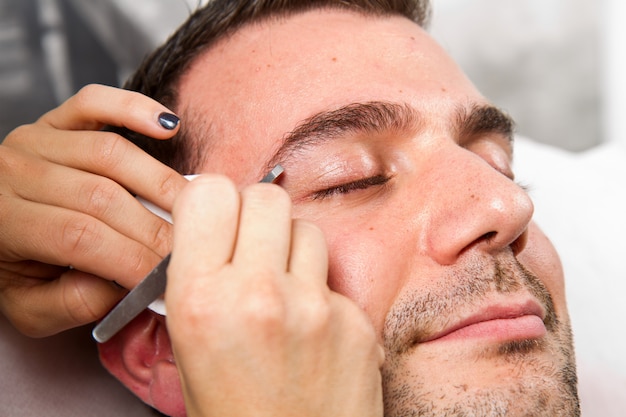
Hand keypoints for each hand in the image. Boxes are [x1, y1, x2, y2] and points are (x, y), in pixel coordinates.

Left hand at [0, 84, 188, 336]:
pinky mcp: (56, 119)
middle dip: (155, 229)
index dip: (132, 258)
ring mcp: (36, 139)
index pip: (80, 237)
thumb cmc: (15, 269)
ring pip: (111, 153)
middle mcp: (16, 172)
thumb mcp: (30, 308)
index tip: (167, 279)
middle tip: (189, 252)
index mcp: (6, 222)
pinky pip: (95, 102)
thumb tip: (127, 283)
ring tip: (192, 210)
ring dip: (161, 183)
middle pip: (101, 196)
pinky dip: (135, 108)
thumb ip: (74, 304)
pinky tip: (170, 127)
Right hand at [166, 175, 384, 416]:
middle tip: (251, 247)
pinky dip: (320, 289)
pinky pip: (333, 275)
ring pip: (306, 228)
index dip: (212, 201)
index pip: (210, 192)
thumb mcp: (189, 347)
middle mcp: (258, 294)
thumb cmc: (234, 414)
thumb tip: (211, 228)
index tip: (214, 217)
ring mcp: (315, 306)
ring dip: (291, 248)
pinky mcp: (355, 320)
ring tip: (283, 288)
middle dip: (255, 216)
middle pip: (265, 196)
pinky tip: (311, 326)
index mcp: (201, 300)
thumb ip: (199, 278)